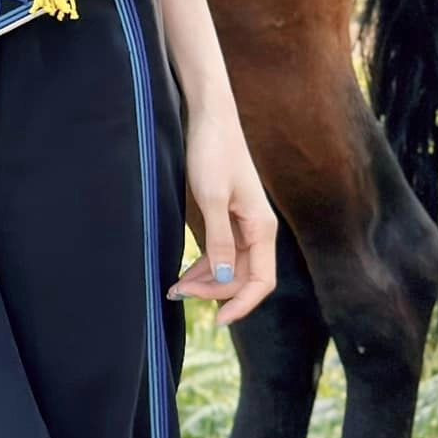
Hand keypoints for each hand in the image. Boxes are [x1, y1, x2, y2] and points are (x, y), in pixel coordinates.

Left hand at [169, 105, 277, 325]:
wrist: (208, 118)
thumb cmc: (212, 152)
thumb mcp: (211, 197)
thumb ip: (220, 239)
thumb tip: (227, 277)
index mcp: (262, 228)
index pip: (261, 281)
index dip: (242, 303)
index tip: (217, 320)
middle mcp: (257, 230)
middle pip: (244, 277)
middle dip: (214, 291)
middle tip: (177, 293)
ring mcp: (242, 223)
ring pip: (231, 266)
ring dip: (207, 280)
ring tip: (175, 288)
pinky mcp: (226, 215)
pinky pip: (221, 251)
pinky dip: (205, 264)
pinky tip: (185, 272)